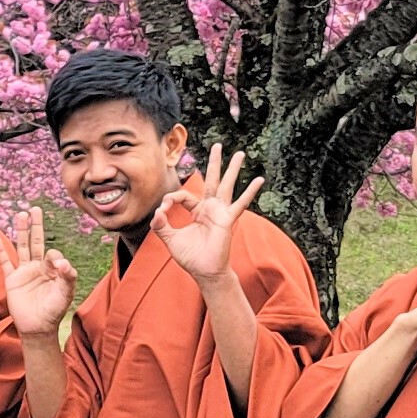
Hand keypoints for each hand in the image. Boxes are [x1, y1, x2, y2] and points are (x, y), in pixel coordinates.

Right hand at [0, 206, 78, 339]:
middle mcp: (38, 267)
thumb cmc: (54, 311)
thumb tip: (61, 261)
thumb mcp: (65, 293)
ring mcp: (24, 272)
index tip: (58, 266)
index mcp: (52, 269)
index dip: (54, 257)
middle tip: (35, 209)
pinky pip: (5, 262)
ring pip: (22, 247)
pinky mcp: (12, 280)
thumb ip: (67, 276)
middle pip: (36, 241)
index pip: (52, 254)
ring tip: (20, 215)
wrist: (37, 327)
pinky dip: (0, 250)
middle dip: (36, 226)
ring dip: (21, 231)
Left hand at [151, 146, 263, 285]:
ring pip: (227, 186)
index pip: (184, 195)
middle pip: (212, 180)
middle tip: (218, 145)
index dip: (171, 199)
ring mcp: (220, 212)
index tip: (163, 209)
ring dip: (232, 169)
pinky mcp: (228, 219)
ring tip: (240, 154)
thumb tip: (156, 212)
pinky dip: (250, 192)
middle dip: (214, 163)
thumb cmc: (191, 257)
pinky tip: (260, 179)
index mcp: (197, 211)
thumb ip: (161, 225)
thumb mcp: (170, 239)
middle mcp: (210, 208)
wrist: (205, 272)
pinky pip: (240, 203)